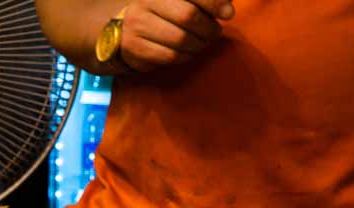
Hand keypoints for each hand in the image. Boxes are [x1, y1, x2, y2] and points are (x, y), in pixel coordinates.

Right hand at [119, 0, 233, 71]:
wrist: (124, 29)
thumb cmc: (163, 11)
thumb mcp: (181, 0)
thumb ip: (205, 0)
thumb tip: (227, 10)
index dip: (214, 3)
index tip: (229, 14)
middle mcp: (145, 2)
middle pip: (187, 16)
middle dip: (208, 28)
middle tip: (214, 33)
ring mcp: (136, 25)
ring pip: (180, 40)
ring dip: (198, 44)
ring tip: (201, 42)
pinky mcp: (133, 47)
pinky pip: (169, 56)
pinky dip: (185, 56)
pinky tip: (187, 51)